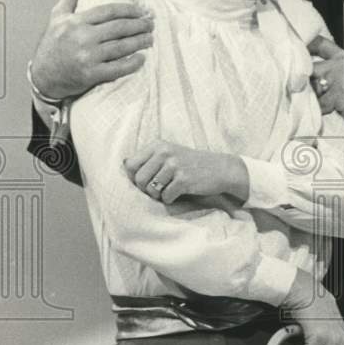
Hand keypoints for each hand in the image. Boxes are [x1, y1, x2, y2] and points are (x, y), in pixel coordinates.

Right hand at [29, 0, 153, 99]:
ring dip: (139, 42)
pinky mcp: (91, 75)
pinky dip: (132, 63)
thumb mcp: (58, 16)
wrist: (43, 76)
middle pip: (119, 28)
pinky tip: (142, 58)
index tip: (143, 10)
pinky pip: (117, 68)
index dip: (130, 10)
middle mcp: (82, 37)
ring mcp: (87, 57)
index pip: (109, 11)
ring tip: (150, 38)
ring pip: (121, 47)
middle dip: (139, 25)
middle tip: (151, 24)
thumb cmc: (52, 44)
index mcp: (76, 21)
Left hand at [124, 141, 249, 203]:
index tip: (147, 182)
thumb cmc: (191, 165)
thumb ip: (148, 159)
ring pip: (151, 190)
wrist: (220, 169)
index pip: (130, 165)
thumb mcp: (169, 154)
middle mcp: (164, 152)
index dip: (135, 178)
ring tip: (170, 190)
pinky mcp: (184, 179)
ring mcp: (174, 165)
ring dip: (159, 196)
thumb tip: (122, 164)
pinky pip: (166, 197)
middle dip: (146, 190)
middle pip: (138, 180)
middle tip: (159, 190)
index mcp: (158, 145)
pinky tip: (180, 192)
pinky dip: (171, 199)